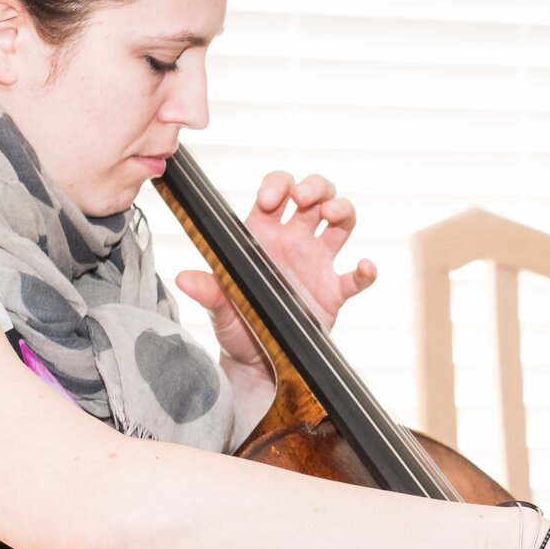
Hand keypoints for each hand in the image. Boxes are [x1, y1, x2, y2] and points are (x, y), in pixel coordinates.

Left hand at [174, 171, 378, 374]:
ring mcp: (317, 263)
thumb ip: (208, 292)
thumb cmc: (236, 325)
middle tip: (305, 197)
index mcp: (263, 234)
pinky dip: (365, 271)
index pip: (276, 193)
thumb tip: (184, 278)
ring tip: (333, 214)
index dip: (277, 185)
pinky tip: (364, 267)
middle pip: (315, 196)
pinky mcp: (334, 292)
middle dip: (315, 187)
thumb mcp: (219, 308)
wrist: (256, 363)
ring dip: (342, 210)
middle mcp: (293, 242)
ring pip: (341, 222)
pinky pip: (356, 278)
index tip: (270, 199)